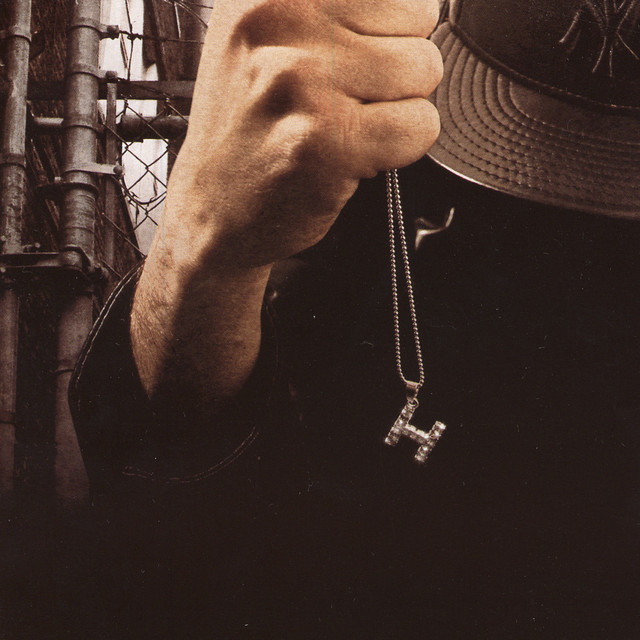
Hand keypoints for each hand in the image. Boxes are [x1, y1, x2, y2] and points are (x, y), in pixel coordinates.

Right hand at [164, 0, 442, 270]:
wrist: (214, 210)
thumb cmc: (248, 130)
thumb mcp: (264, 38)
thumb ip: (330, 8)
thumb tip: (421, 0)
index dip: (388, 23)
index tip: (354, 54)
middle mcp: (281, 22)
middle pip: (418, 14)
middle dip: (395, 63)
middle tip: (346, 97)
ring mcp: (303, 82)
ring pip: (425, 68)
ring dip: (399, 105)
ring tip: (346, 124)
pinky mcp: (326, 142)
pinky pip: (420, 125)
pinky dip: (402, 147)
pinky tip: (355, 154)